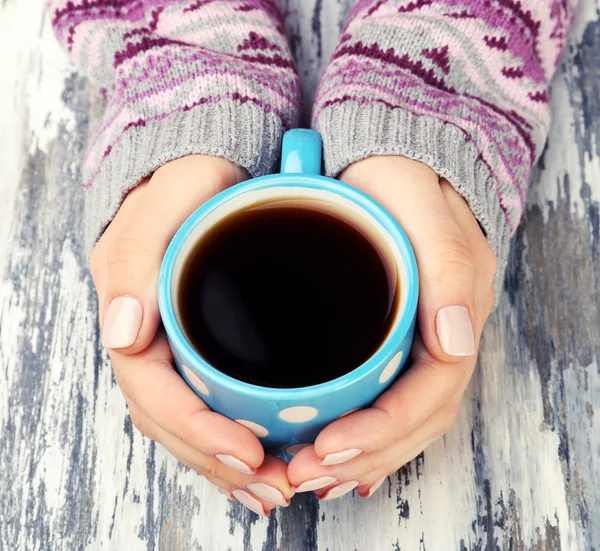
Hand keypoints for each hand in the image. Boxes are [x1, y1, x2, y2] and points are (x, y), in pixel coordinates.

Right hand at [90, 155, 293, 514]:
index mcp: (136, 312)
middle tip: (274, 487)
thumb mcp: (165, 201)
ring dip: (229, 462)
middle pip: (174, 421)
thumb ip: (136, 255)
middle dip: (220, 462)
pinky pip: (213, 401)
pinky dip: (235, 435)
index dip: (197, 431)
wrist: (211, 163)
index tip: (247, 454)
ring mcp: (179, 343)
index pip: (154, 392)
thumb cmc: (190, 179)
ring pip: (193, 420)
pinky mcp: (206, 342)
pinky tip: (266, 453)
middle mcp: (152, 337)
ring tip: (275, 486)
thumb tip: (124, 332)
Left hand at [287, 156, 495, 499]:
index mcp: (454, 309)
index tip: (331, 447)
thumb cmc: (399, 178)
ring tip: (307, 474)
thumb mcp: (420, 202)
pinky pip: (386, 400)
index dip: (385, 431)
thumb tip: (457, 338)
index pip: (432, 393)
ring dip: (358, 456)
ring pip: (400, 419)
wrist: (388, 161)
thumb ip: (447, 262)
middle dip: (364, 456)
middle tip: (305, 474)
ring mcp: (418, 339)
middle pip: (415, 420)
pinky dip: (361, 434)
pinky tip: (332, 452)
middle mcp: (441, 334)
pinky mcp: (391, 337)